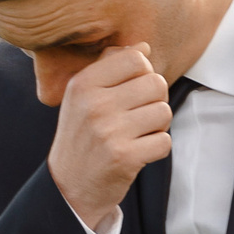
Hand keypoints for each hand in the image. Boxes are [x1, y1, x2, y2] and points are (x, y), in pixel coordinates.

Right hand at [48, 44, 171, 233]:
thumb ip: (111, 67)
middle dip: (155, 100)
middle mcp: (94, 104)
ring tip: (137, 134)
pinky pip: (164, 141)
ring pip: (164, 112)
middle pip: (156, 83)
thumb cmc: (82, 136)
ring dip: (158, 126)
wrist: (68, 187)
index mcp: (83, 84)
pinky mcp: (124, 157)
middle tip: (138, 116)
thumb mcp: (83, 97)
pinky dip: (157, 148)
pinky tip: (138, 152)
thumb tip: (143, 46)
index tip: (133, 91)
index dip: (144, 74)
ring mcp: (109, 131)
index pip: (135, 58)